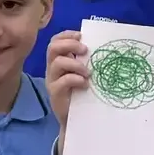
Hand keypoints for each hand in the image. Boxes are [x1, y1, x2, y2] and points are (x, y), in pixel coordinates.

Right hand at [46, 31, 89, 149]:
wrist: (76, 119)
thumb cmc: (82, 93)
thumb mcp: (83, 74)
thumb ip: (86, 61)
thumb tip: (101, 47)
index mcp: (59, 60)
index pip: (56, 41)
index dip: (67, 35)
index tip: (81, 36)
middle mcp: (52, 69)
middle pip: (53, 48)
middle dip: (70, 45)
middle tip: (85, 50)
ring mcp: (52, 81)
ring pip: (57, 63)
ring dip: (75, 64)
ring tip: (88, 72)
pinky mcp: (55, 94)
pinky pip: (62, 81)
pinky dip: (75, 79)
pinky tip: (85, 84)